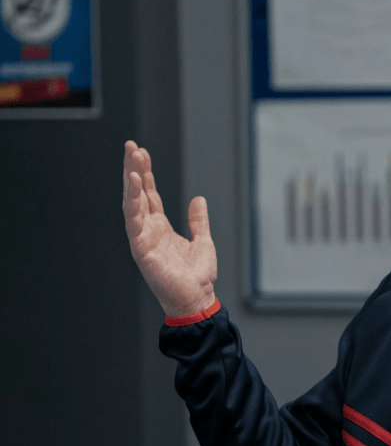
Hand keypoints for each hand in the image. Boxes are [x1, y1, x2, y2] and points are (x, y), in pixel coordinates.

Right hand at [122, 141, 217, 316]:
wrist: (198, 299)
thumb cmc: (198, 277)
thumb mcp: (203, 241)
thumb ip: (198, 220)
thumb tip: (198, 199)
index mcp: (161, 228)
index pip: (150, 195)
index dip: (147, 174)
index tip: (143, 153)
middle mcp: (149, 230)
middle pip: (139, 194)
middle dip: (135, 169)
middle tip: (132, 146)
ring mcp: (142, 238)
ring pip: (133, 202)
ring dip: (131, 179)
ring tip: (132, 156)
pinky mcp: (141, 248)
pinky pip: (134, 219)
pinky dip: (133, 200)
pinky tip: (134, 181)